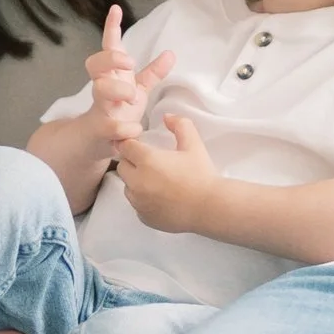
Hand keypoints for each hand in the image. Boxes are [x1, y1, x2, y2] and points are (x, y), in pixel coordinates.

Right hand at [83, 6, 174, 148]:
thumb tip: (170, 53)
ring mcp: (99, 108)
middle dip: (111, 58)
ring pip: (99, 90)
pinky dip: (124, 128)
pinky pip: (109, 126)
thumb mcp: (138, 91)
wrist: (97, 143)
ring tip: (132, 96)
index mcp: (112, 75)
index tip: (116, 9)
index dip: (111, 28)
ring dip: (116, 89)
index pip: (109, 47)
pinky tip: (136, 129)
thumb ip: (152, 74)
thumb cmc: (117, 112)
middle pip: (95, 63)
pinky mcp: (99, 131)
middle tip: (130, 63)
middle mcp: (102, 88)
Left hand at [111, 109, 220, 233]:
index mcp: (147, 160)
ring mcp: (139, 202)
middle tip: (151, 163)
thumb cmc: (202, 175)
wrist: (210, 208)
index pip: (125, 146)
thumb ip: (180, 125)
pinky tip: (160, 197)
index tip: (143, 146)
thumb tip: (167, 117)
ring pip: (127, 187)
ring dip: (136, 182)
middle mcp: (137, 181)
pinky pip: (136, 204)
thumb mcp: (194, 145)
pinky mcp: (143, 217)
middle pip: (123, 166)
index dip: (133, 144)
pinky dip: (143, 200)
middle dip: (132, 162)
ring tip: (156, 181)